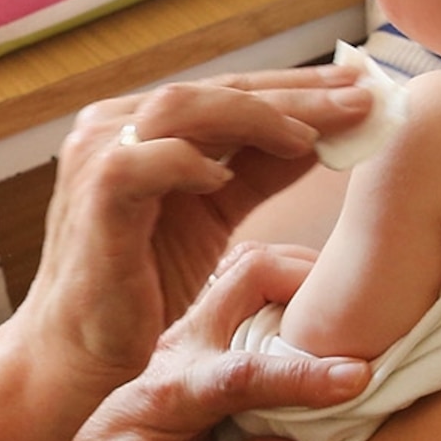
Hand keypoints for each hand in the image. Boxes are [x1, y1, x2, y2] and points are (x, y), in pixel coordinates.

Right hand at [16, 75, 369, 394]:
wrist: (78, 353)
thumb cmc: (142, 284)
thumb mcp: (213, 216)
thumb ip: (258, 169)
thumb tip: (323, 132)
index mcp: (138, 123)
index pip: (228, 91)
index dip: (296, 88)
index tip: (360, 91)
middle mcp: (112, 126)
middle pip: (215, 92)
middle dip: (294, 94)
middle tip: (361, 98)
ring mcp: (97, 157)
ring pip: (184, 109)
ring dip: (255, 117)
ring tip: (312, 138)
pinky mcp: (94, 199)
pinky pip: (145, 161)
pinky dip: (189, 163)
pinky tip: (226, 178)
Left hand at [54, 243, 370, 440]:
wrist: (50, 417)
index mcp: (170, 394)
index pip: (239, 377)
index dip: (299, 376)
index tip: (355, 378)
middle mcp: (182, 342)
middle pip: (250, 278)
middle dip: (314, 282)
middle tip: (371, 306)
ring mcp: (189, 317)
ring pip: (251, 262)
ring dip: (306, 269)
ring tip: (355, 297)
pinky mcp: (196, 308)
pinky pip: (246, 270)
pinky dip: (290, 273)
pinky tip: (322, 296)